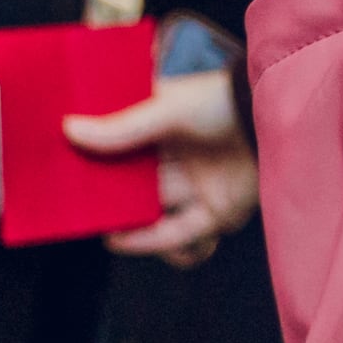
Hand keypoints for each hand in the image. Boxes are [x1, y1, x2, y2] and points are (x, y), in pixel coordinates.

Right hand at [64, 67, 257, 265]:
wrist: (285, 116)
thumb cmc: (226, 100)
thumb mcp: (170, 107)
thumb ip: (123, 127)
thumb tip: (68, 130)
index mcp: (167, 127)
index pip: (121, 143)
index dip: (92, 155)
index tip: (57, 164)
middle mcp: (183, 158)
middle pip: (134, 183)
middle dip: (103, 194)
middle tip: (64, 202)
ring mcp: (200, 186)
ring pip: (151, 210)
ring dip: (121, 220)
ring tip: (88, 225)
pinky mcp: (219, 212)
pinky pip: (179, 235)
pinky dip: (152, 242)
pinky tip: (118, 240)